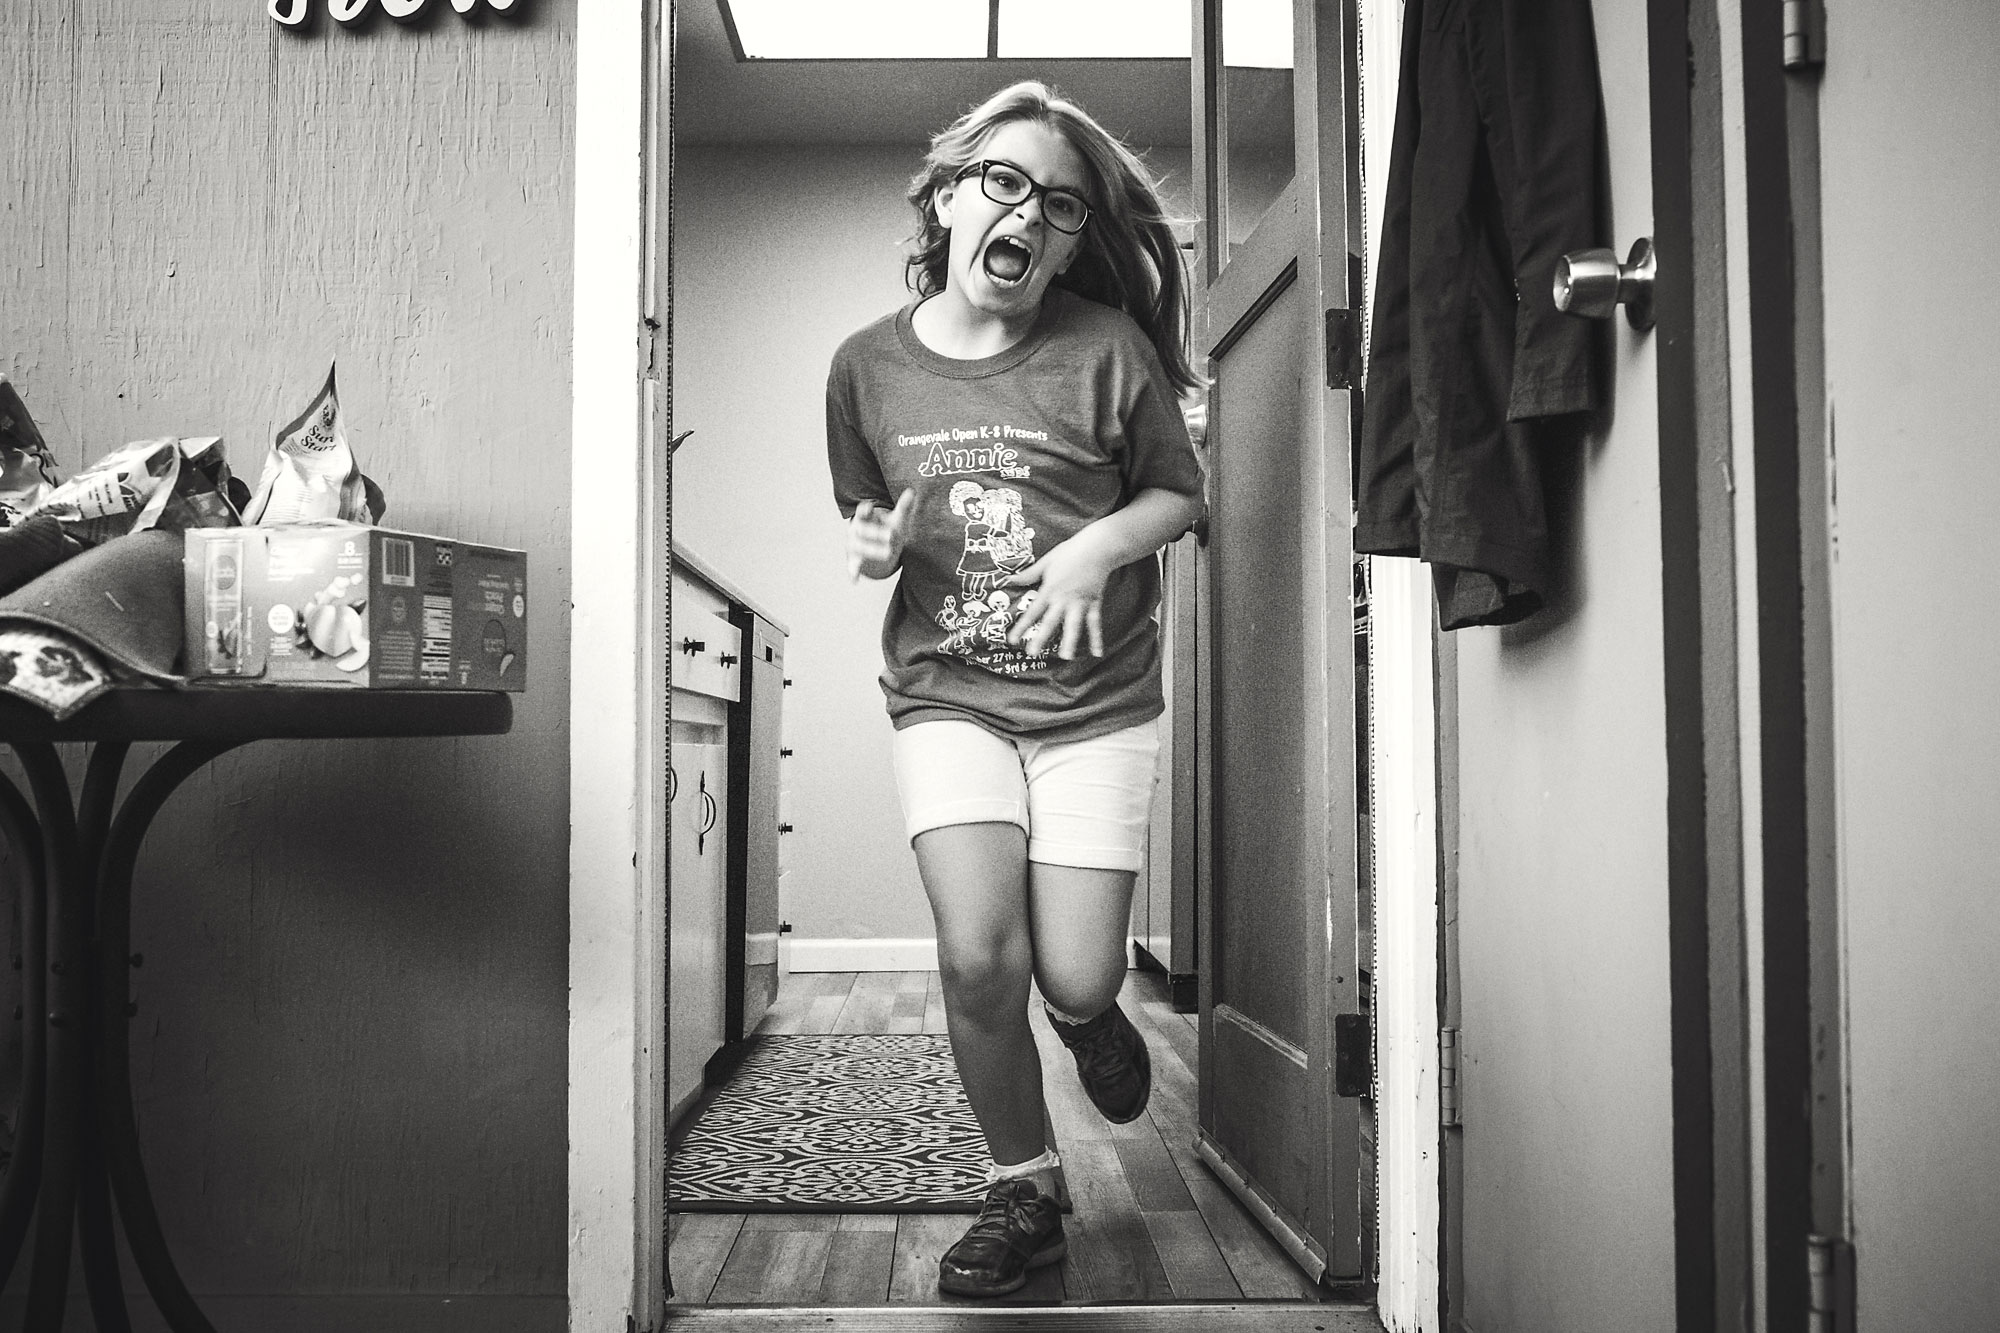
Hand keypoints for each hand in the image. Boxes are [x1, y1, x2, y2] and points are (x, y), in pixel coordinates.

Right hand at [847, 491, 913, 580]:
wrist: (874, 546)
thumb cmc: (885, 529)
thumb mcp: (896, 519)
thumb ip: (903, 507)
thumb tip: (912, 491)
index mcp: (865, 517)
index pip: (863, 512)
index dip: (865, 510)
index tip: (869, 507)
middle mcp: (857, 530)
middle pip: (863, 531)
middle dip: (876, 533)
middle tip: (892, 535)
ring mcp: (854, 545)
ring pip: (860, 548)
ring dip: (873, 550)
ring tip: (889, 554)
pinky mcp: (854, 560)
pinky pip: (852, 567)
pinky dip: (853, 572)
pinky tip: (854, 580)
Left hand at [1002, 534, 1115, 659]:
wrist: (1097, 547)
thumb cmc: (1069, 552)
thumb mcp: (1045, 562)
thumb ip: (1028, 575)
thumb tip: (1008, 580)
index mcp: (1049, 590)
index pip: (1032, 612)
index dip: (1021, 626)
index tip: (1012, 640)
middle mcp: (1064, 599)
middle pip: (1050, 622)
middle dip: (1041, 638)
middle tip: (1032, 653)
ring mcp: (1080, 603)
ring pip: (1074, 625)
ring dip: (1069, 641)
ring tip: (1066, 657)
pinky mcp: (1094, 603)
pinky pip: (1095, 623)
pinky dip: (1096, 638)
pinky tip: (1097, 653)